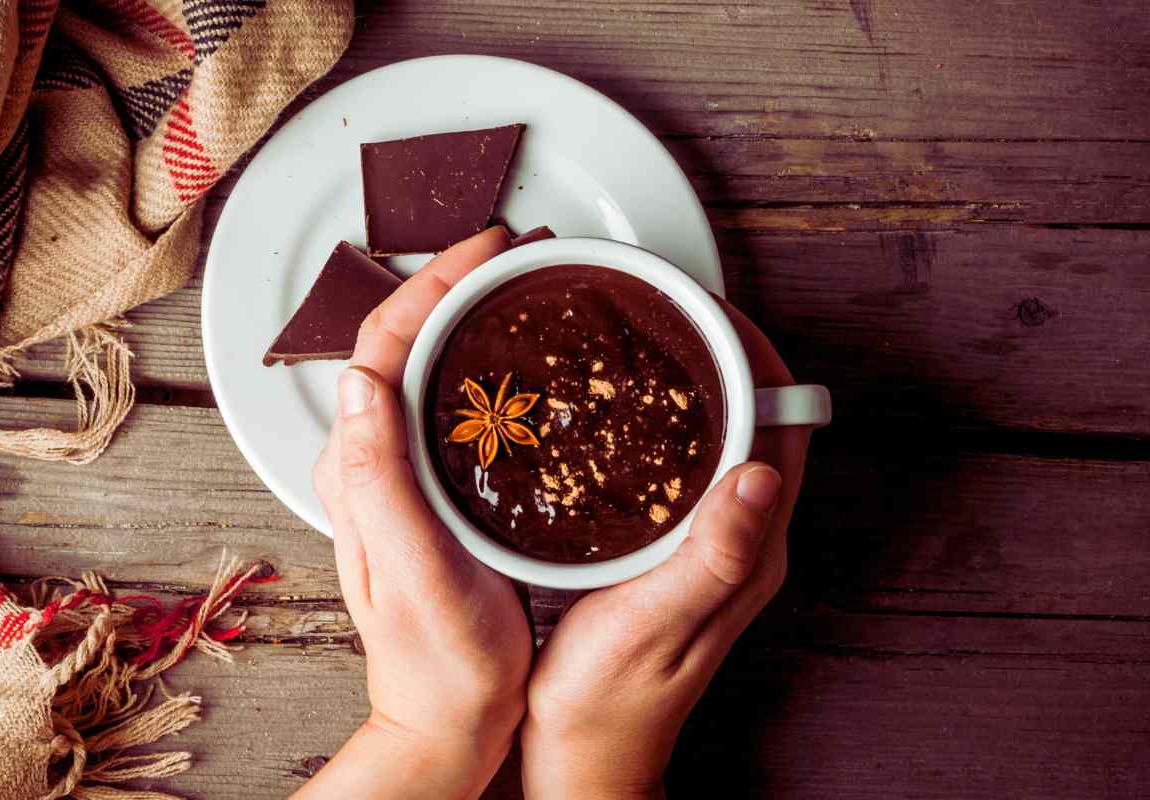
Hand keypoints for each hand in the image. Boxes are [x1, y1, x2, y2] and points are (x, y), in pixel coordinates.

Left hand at [296, 228, 530, 799]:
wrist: (448, 718)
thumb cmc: (440, 658)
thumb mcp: (414, 567)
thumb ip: (380, 477)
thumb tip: (361, 378)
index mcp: (358, 467)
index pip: (382, 344)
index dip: (433, 282)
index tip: (488, 247)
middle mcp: (369, 460)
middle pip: (401, 341)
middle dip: (453, 282)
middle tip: (517, 254)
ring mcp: (399, 473)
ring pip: (425, 365)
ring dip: (466, 314)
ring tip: (522, 287)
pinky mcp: (430, 488)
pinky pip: (446, 401)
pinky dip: (479, 360)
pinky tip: (518, 360)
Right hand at [520, 300, 811, 799]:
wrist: (581, 755)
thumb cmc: (611, 701)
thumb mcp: (657, 623)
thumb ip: (713, 553)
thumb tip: (763, 472)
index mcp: (750, 551)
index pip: (782, 428)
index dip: (758, 358)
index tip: (713, 310)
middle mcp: (739, 540)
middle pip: (756, 420)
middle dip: (725, 355)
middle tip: (672, 306)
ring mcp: (706, 543)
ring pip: (718, 436)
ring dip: (695, 382)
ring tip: (648, 337)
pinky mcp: (671, 549)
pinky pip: (682, 463)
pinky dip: (662, 421)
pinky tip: (618, 410)